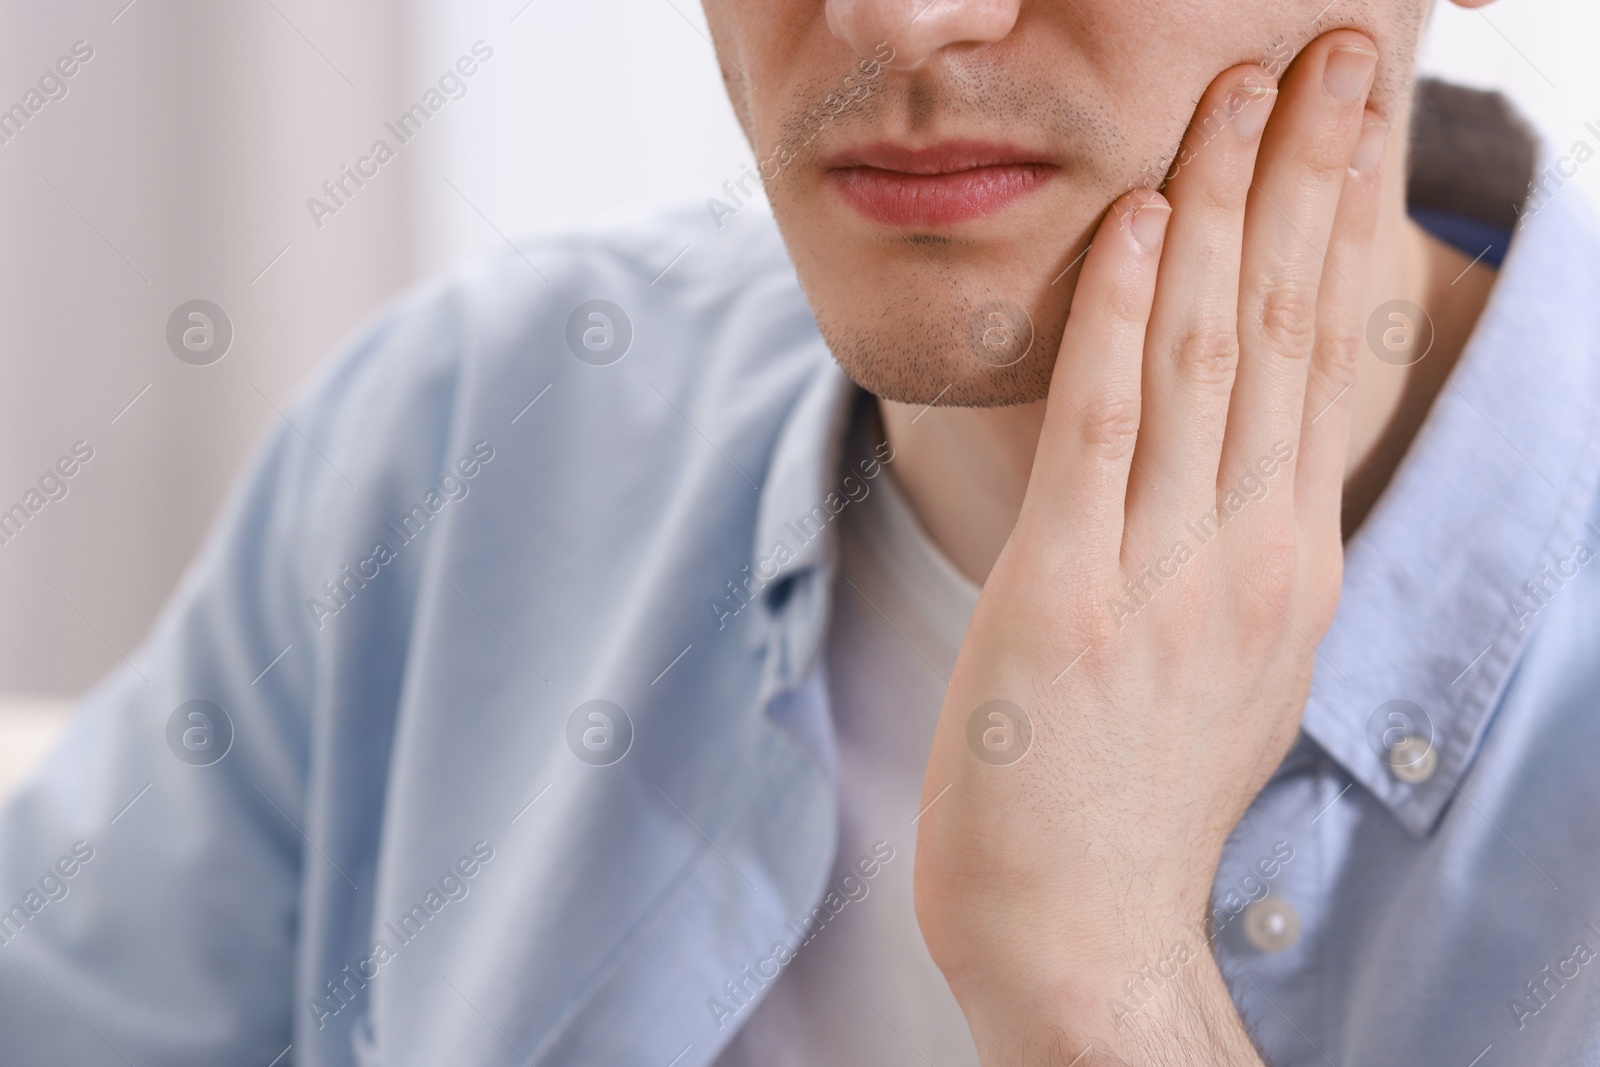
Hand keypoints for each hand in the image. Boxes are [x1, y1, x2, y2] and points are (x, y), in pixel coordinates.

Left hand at [914, 30, 1385, 1064]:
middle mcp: (1253, 553)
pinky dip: (1128, 315)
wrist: (1076, 922)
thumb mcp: (1222, 658)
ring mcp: (1170, 573)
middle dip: (1315, 178)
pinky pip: (1109, 428)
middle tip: (1336, 52)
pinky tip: (1148, 220)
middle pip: (1288, 332)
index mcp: (1288, 560)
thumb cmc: (1129, 791)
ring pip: (1212, 356)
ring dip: (1230, 210)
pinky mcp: (1072, 595)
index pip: (1325, 363)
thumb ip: (1236, 548)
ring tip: (1245, 90)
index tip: (1358, 124)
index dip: (1345, 231)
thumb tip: (1242, 466)